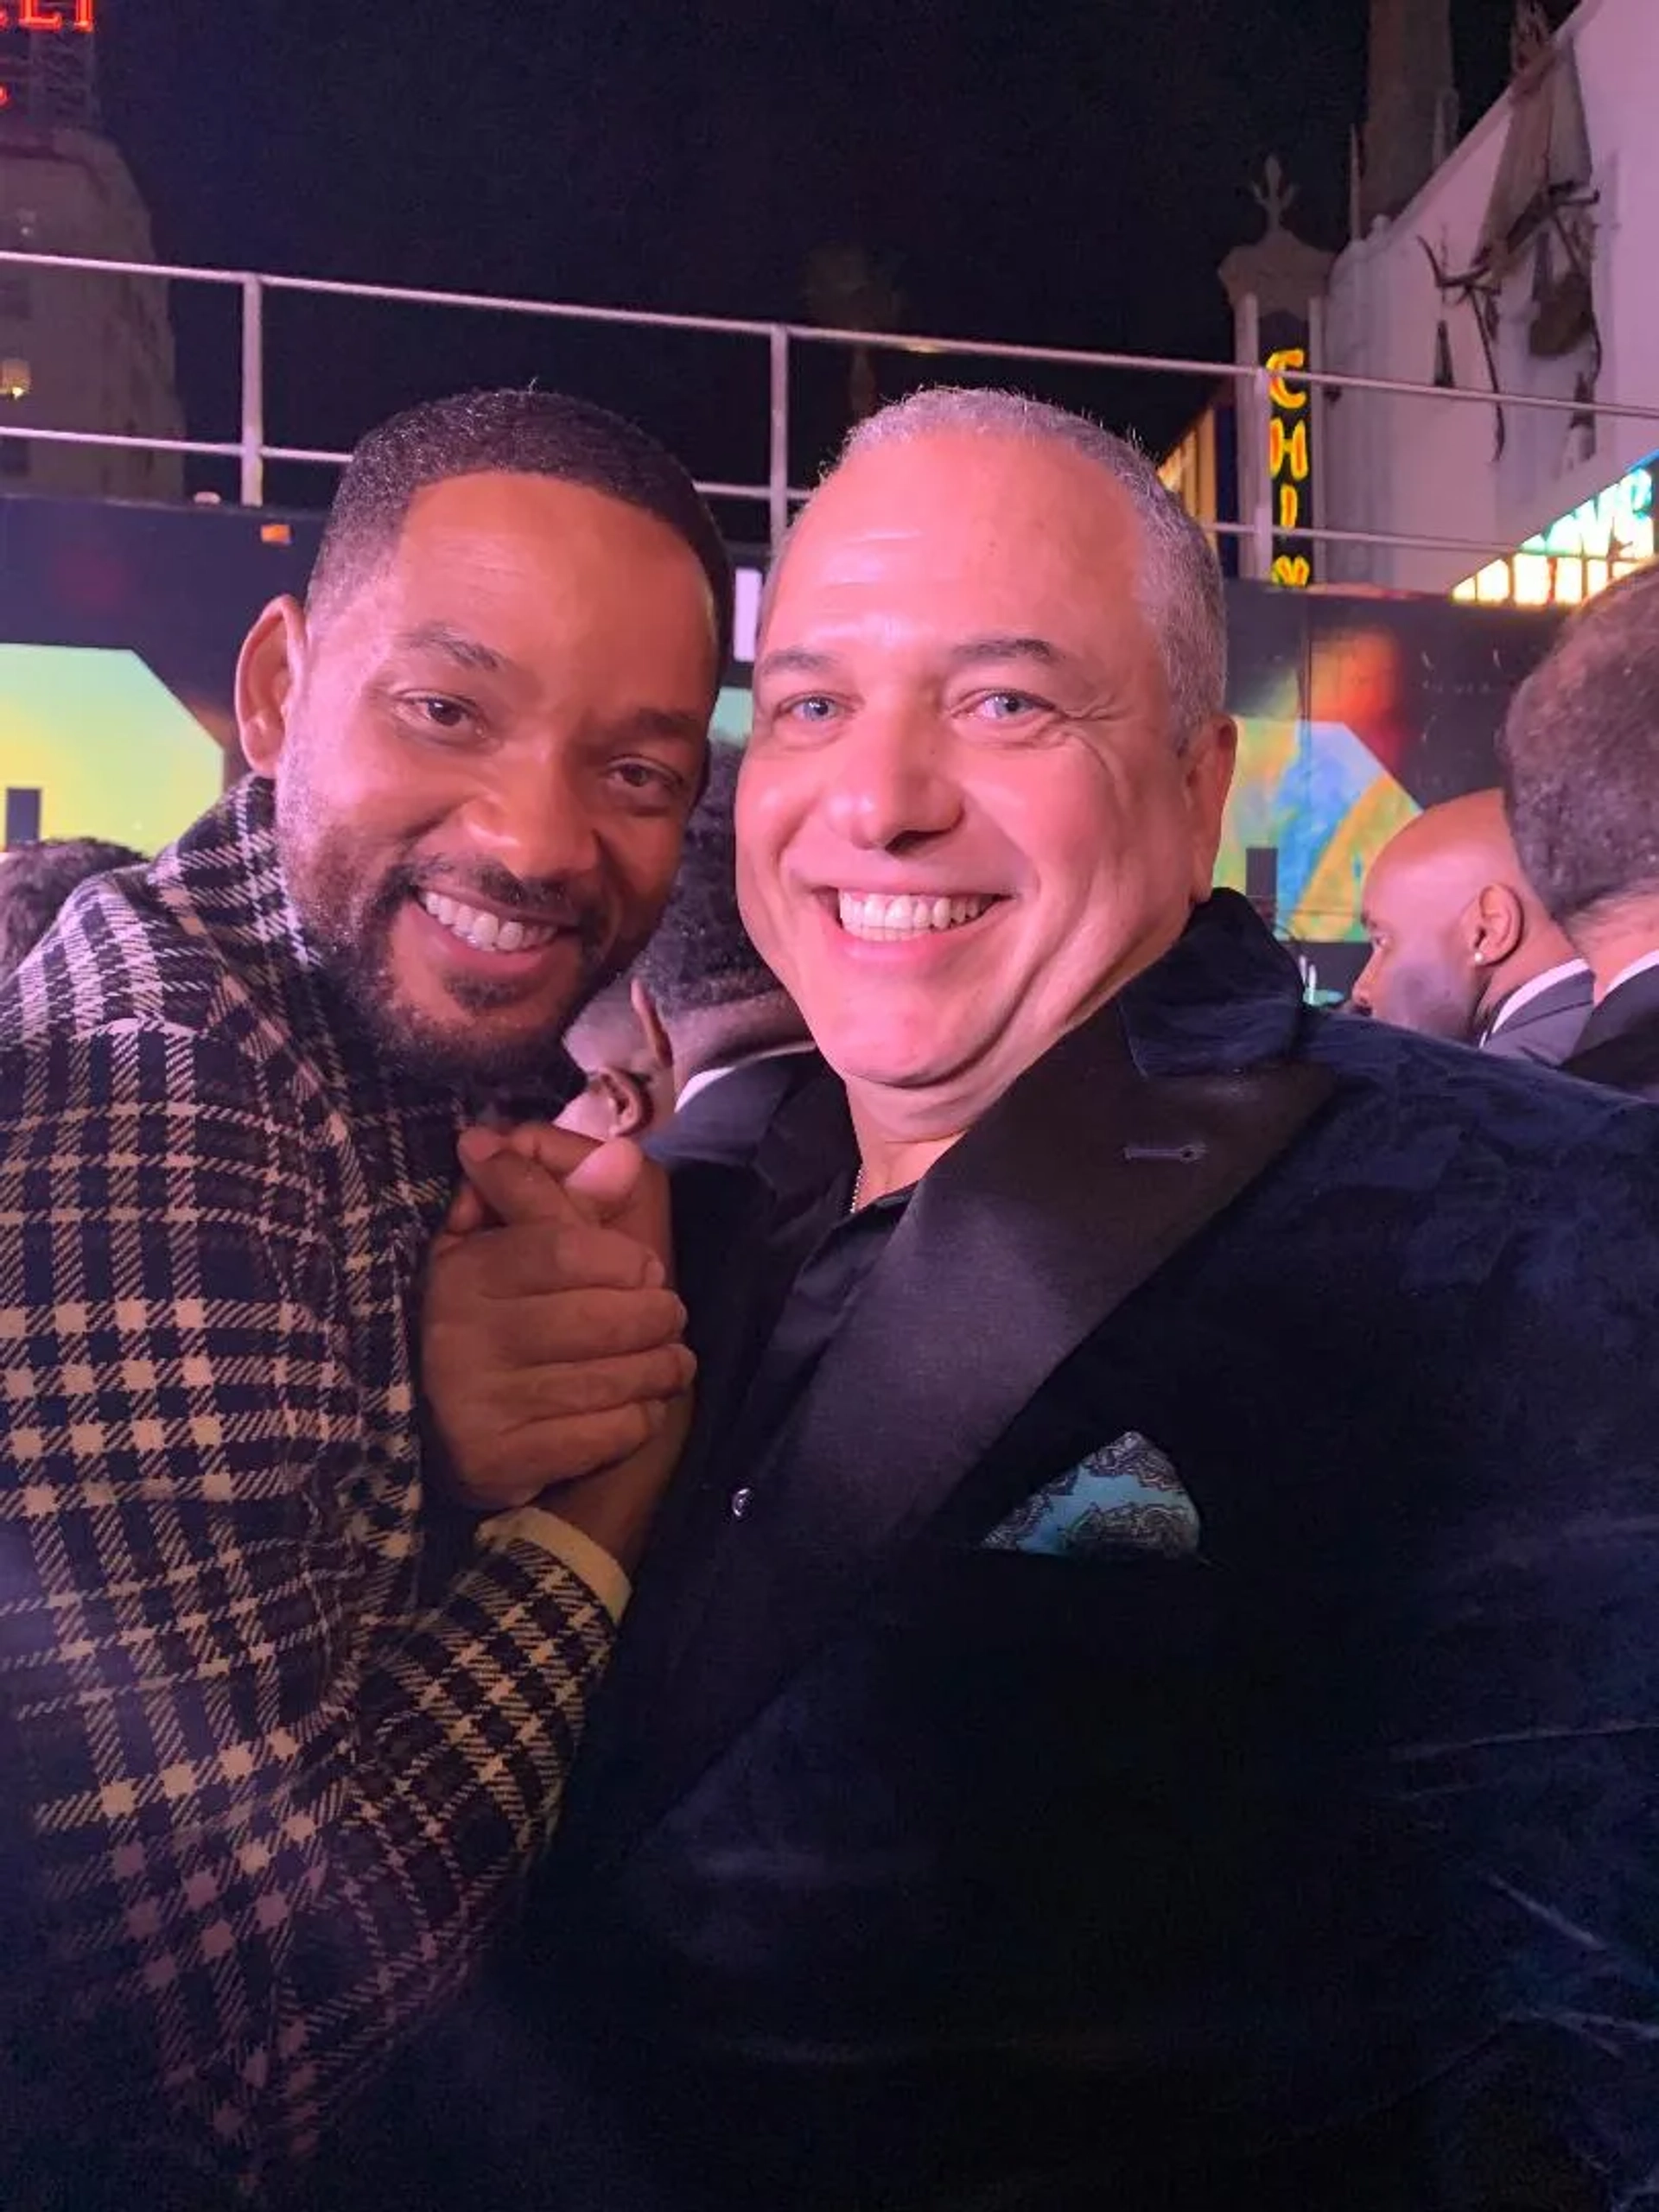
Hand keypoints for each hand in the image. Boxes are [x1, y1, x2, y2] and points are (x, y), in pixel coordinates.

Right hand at [423, 1133, 693, 1515]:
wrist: (444, 1430)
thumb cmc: (498, 1316)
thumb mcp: (511, 1243)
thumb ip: (567, 1195)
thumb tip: (625, 1154)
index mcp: (464, 1269)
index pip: (566, 1249)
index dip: (624, 1257)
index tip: (647, 1266)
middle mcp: (461, 1333)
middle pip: (601, 1317)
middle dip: (656, 1315)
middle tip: (669, 1315)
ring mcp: (477, 1401)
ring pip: (611, 1377)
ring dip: (660, 1367)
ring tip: (671, 1359)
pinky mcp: (499, 1460)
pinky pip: (603, 1433)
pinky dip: (638, 1418)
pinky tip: (641, 1405)